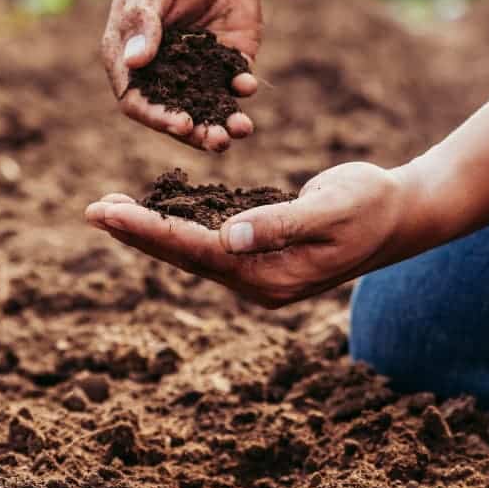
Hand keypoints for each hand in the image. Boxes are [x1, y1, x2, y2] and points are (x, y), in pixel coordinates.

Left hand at [84, 163, 408, 307]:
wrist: (397, 215)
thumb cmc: (370, 206)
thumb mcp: (331, 209)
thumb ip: (280, 223)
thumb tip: (229, 236)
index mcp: (271, 276)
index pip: (198, 251)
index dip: (150, 230)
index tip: (108, 213)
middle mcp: (257, 281)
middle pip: (184, 256)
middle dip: (136, 233)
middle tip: (91, 211)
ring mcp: (258, 270)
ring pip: (191, 250)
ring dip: (150, 230)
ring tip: (110, 210)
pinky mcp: (260, 254)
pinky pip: (209, 242)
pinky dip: (177, 226)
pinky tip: (154, 213)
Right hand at [101, 0, 334, 151]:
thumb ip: (142, 21)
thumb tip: (133, 62)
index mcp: (131, 58)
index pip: (136, 99)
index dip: (156, 116)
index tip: (180, 125)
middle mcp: (162, 73)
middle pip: (173, 114)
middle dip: (196, 132)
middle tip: (216, 140)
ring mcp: (196, 72)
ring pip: (206, 110)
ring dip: (222, 124)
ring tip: (239, 130)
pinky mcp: (227, 65)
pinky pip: (234, 87)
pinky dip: (242, 89)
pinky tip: (247, 83)